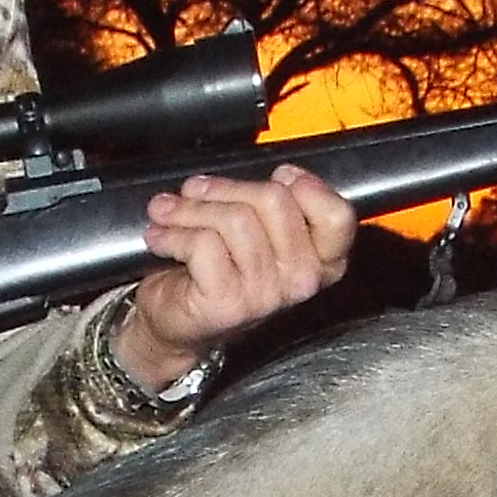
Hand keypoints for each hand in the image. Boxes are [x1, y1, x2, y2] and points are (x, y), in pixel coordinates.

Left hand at [118, 165, 354, 390]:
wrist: (176, 322)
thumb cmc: (218, 269)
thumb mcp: (257, 232)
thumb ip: (272, 203)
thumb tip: (262, 174)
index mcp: (321, 261)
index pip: (336, 215)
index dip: (306, 186)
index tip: (277, 176)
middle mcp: (301, 280)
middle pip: (276, 201)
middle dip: (225, 188)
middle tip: (195, 191)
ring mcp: (267, 294)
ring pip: (235, 219)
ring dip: (190, 209)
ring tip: (168, 212)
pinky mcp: (229, 302)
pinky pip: (203, 243)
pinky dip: (173, 233)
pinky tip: (161, 237)